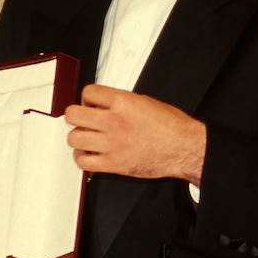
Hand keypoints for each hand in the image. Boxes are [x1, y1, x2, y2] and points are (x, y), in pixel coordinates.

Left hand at [65, 84, 205, 183]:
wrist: (184, 148)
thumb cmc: (171, 127)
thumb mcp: (146, 102)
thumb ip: (121, 102)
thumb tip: (105, 104)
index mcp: (123, 102)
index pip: (88, 92)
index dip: (87, 98)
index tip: (90, 105)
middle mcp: (114, 121)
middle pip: (73, 115)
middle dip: (76, 116)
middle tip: (83, 120)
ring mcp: (112, 144)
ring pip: (74, 138)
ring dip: (78, 138)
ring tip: (86, 138)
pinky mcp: (114, 164)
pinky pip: (83, 162)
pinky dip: (83, 158)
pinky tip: (89, 154)